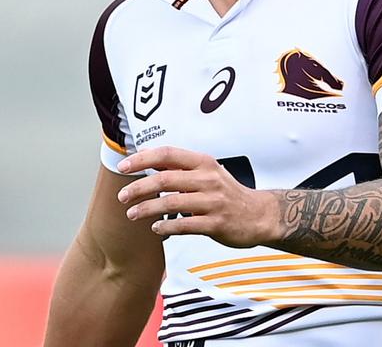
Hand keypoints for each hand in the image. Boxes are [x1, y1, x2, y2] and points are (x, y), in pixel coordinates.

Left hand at [116, 146, 277, 247]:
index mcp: (205, 163)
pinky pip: (184, 225)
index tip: (124, 166)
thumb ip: (180, 166)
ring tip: (132, 214)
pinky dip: (166, 227)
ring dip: (146, 209)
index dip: (143, 159)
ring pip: (171, 203)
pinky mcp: (216, 223)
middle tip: (122, 196)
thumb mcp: (208, 172)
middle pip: (165, 179)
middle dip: (138, 188)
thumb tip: (146, 157)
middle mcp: (209, 179)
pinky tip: (156, 228)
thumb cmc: (227, 193)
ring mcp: (213, 202)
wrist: (259, 215)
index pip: (168, 154)